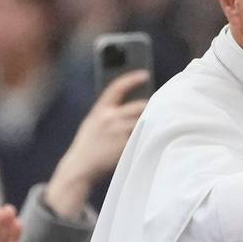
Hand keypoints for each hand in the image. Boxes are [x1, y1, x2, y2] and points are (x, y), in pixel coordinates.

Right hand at [45, 70, 148, 219]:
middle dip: (151, 108)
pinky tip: (153, 139)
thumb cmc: (88, 145)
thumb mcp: (93, 123)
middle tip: (161, 110)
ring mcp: (118, 132)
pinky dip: (149, 137)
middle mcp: (109, 118)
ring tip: (161, 125)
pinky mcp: (125, 146)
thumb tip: (131, 107)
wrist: (81, 167)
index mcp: (100, 110)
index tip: (145, 74)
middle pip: (140, 106)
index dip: (132, 79)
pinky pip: (142, 137)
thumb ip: (108, 113)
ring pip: (144, 122)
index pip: (117, 87)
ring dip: (153, 123)